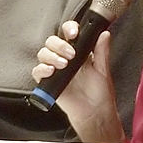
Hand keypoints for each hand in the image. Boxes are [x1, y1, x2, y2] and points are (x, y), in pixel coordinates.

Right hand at [31, 23, 124, 142]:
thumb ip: (101, 51)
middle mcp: (65, 59)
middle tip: (71, 54)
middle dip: (59, 44)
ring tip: (63, 64)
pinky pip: (37, 71)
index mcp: (78, 52)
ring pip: (44, 54)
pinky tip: (51, 71)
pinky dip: (42, 69)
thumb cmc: (99, 93)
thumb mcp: (102, 69)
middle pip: (52, 41)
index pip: (68, 34)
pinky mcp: (48, 82)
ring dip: (52, 56)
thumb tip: (104, 33)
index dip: (68, 29)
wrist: (94, 113)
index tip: (74, 33)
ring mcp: (55, 70)